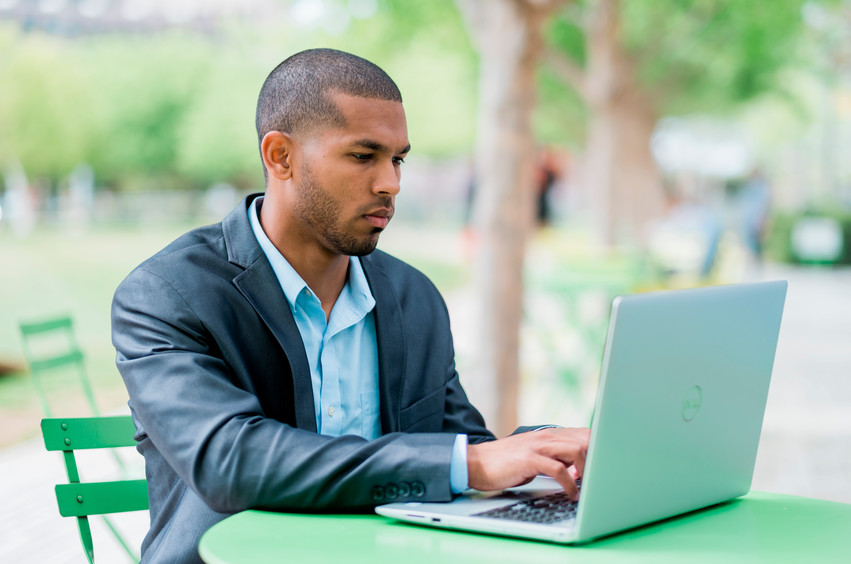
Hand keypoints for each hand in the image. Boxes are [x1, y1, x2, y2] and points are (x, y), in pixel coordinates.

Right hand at [466, 427, 589, 499]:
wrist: (477, 462)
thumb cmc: (506, 462)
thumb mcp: (535, 454)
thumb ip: (555, 456)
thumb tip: (578, 468)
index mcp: (549, 434)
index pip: (584, 434)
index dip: (597, 450)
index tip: (599, 468)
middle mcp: (546, 436)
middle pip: (585, 439)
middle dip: (596, 459)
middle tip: (595, 478)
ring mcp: (538, 446)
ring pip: (576, 450)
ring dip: (586, 470)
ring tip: (584, 486)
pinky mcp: (529, 459)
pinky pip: (558, 469)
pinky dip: (569, 484)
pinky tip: (571, 493)